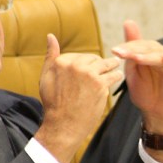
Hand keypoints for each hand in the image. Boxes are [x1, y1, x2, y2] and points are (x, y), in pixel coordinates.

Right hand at [35, 34, 123, 162]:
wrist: (63, 126)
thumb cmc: (54, 103)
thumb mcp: (46, 77)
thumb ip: (50, 56)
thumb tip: (50, 36)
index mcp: (61, 61)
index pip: (80, 56)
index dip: (86, 64)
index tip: (87, 74)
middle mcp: (75, 65)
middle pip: (94, 58)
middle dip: (99, 65)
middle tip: (102, 72)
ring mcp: (89, 74)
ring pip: (106, 64)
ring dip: (111, 66)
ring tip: (114, 68)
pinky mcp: (101, 84)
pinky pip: (114, 75)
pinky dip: (116, 76)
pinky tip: (116, 78)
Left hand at [111, 20, 162, 161]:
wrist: (157, 115)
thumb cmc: (146, 94)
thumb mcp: (133, 71)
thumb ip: (131, 50)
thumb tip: (128, 22)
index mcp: (151, 53)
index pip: (139, 44)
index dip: (127, 46)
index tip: (114, 50)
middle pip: (149, 45)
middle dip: (133, 48)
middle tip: (119, 52)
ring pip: (159, 52)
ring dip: (146, 53)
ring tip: (133, 58)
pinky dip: (162, 59)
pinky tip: (152, 60)